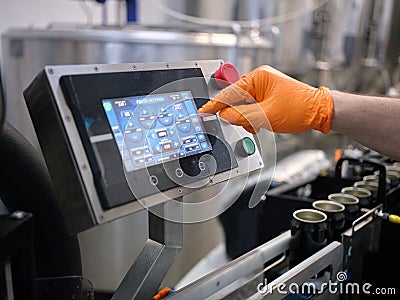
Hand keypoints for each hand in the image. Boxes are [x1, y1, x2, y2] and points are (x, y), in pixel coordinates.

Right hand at [198, 65, 332, 133]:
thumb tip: (225, 116)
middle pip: (235, 99)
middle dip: (239, 115)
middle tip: (249, 124)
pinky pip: (251, 107)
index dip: (215, 104)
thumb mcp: (266, 115)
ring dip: (247, 118)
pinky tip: (262, 122)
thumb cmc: (299, 109)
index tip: (203, 111)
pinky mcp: (266, 95)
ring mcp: (263, 87)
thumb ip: (242, 116)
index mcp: (258, 78)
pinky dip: (253, 117)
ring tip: (260, 124)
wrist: (320, 112)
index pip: (229, 92)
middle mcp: (259, 79)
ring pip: (243, 106)